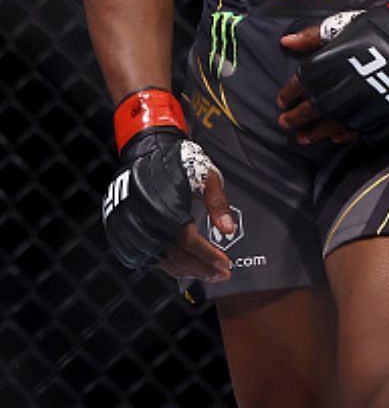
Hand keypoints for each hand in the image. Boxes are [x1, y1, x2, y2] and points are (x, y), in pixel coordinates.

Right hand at [102, 128, 236, 281]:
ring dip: (184, 271)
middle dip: (201, 269)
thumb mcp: (206, 177)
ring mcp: (130, 229)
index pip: (190, 243)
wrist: (146, 151)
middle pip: (175, 257)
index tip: (226, 266)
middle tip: (221, 275)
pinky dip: (163, 265)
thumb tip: (229, 230)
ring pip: (159, 261)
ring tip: (205, 273)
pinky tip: (180, 266)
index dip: (209, 257)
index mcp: (167, 208)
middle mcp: (145, 221)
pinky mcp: (121, 232)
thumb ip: (217, 204)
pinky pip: (142, 258)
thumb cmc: (179, 162)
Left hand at [278, 0, 388, 142]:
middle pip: (311, 110)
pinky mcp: (380, 116)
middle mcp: (339, 91)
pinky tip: (337, 137)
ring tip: (305, 138)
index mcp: (325, 68)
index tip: (282, 102)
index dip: (288, 95)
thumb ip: (311, 37)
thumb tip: (285, 42)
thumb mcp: (340, 26)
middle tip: (286, 124)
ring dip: (316, 133)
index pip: (298, 86)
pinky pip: (359, 131)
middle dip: (296, 118)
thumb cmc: (375, 29)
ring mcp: (360, 107)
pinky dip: (345, 136)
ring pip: (332, 126)